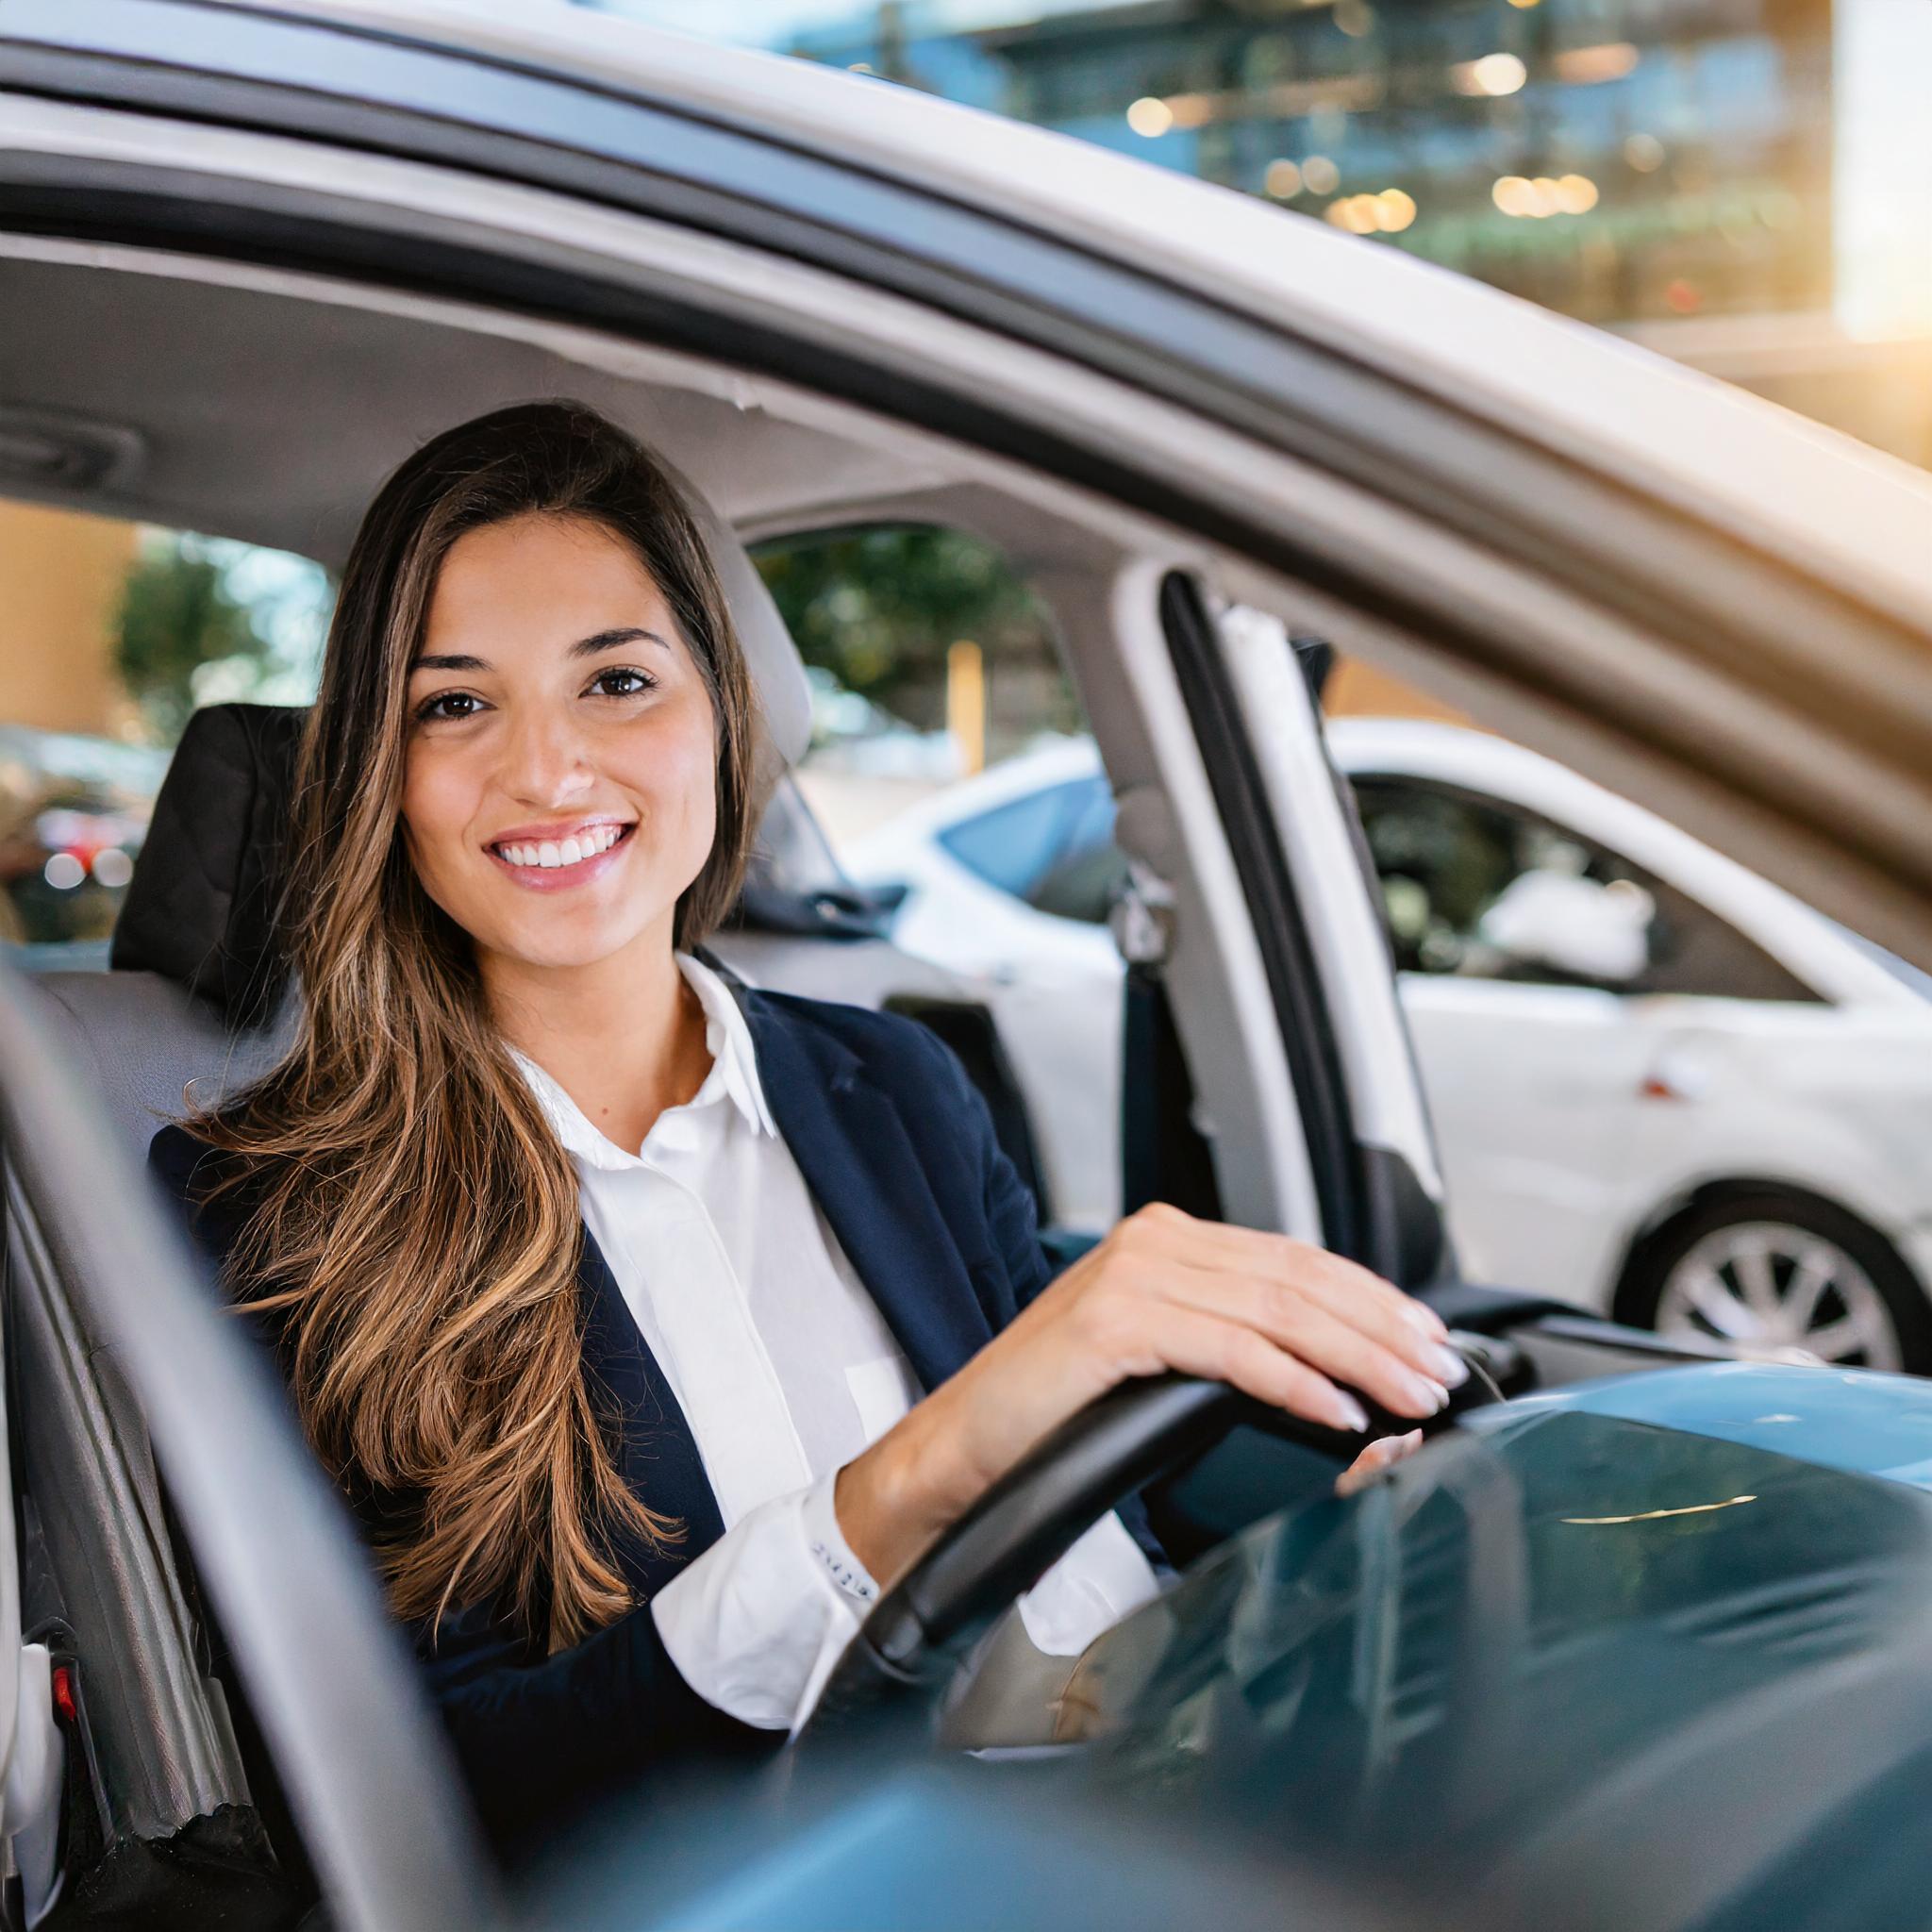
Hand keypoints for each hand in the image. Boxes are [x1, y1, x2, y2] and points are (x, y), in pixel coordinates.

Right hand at [836, 1202, 1465, 1588]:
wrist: (960, 1447)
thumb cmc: (1055, 1413)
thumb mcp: (1155, 1357)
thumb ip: (1223, 1335)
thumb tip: (1324, 1360)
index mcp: (1167, 1239)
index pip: (1295, 1259)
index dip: (1372, 1297)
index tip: (1429, 1339)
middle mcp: (1155, 1241)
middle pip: (1298, 1278)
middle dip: (1382, 1328)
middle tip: (1439, 1373)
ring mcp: (1133, 1274)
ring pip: (1277, 1308)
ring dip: (1358, 1355)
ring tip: (1409, 1394)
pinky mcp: (1115, 1321)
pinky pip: (1231, 1348)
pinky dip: (1294, 1379)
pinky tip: (1336, 1408)